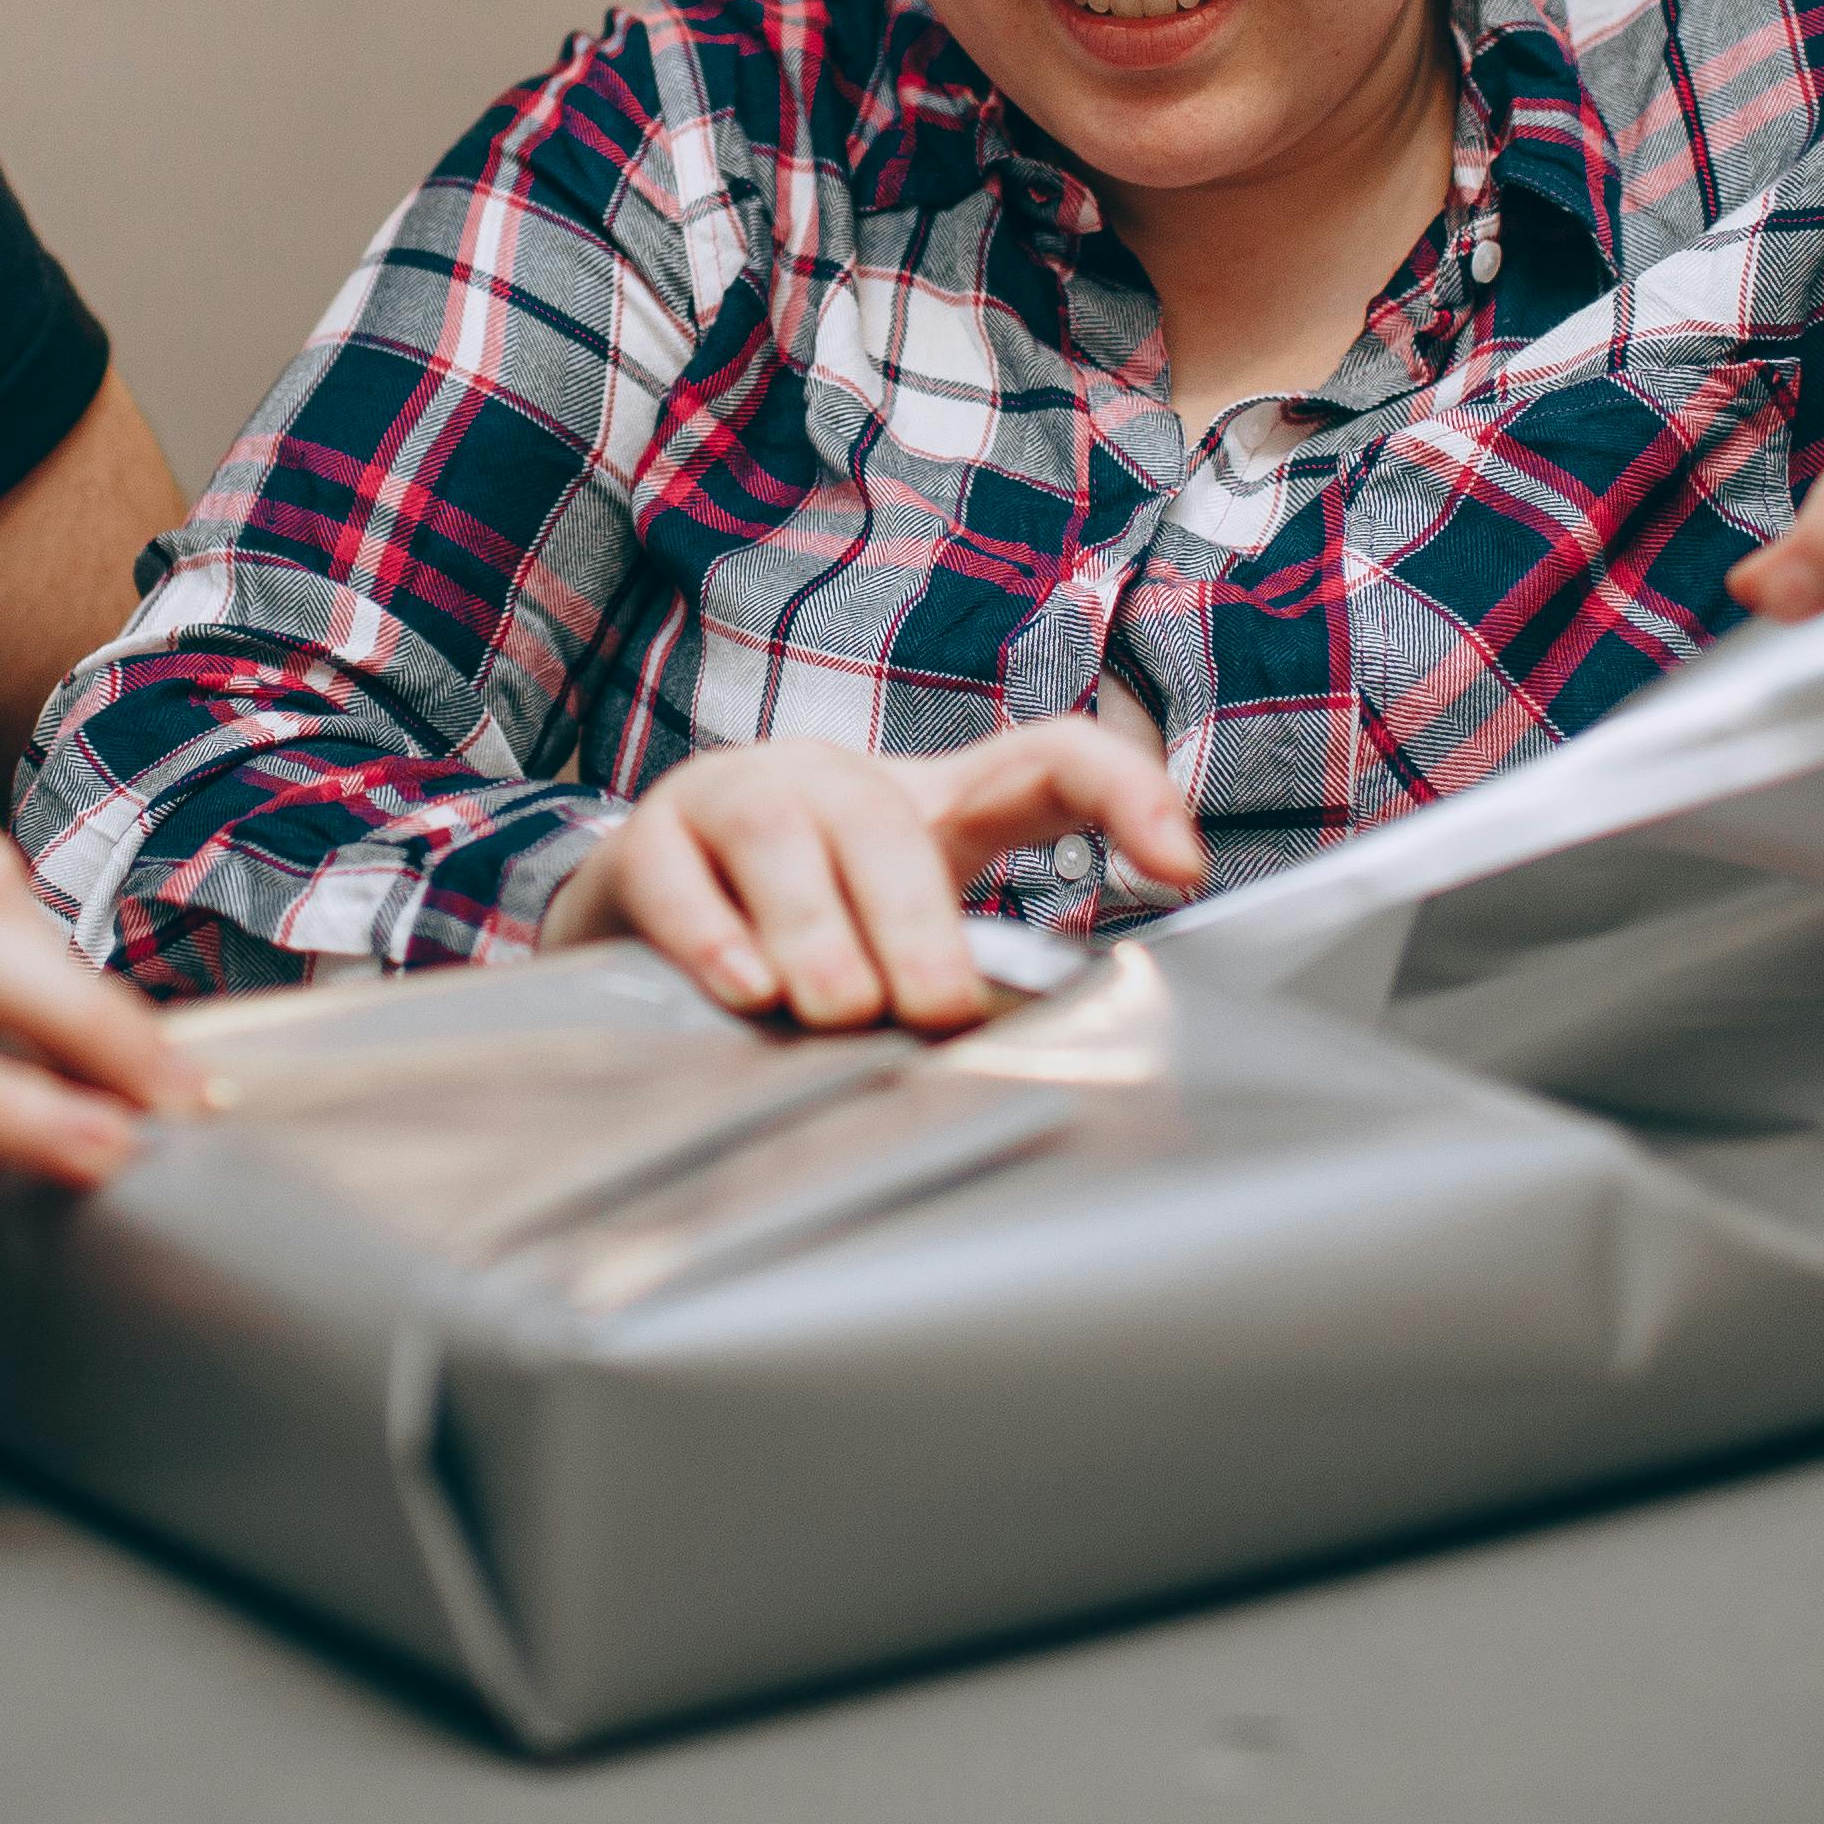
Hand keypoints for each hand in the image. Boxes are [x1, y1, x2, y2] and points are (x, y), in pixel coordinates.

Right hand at [535, 720, 1209, 1031]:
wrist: (640, 916)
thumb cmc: (810, 945)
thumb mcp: (907, 947)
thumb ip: (971, 982)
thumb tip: (1040, 1064)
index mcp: (933, 802)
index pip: (1047, 759)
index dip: (1122, 792)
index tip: (1183, 866)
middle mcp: (833, 782)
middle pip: (884, 821)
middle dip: (917, 917)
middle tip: (941, 1009)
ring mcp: (732, 798)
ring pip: (778, 835)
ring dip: (817, 928)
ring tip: (842, 1010)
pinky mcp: (646, 845)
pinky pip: (671, 876)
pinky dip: (712, 935)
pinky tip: (745, 990)